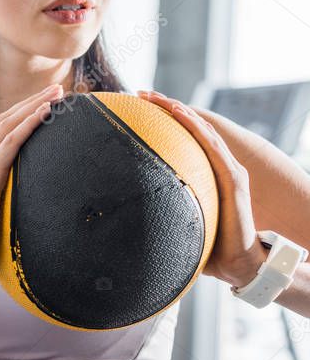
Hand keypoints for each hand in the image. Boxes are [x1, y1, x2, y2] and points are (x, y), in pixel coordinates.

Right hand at [0, 84, 64, 282]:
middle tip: (55, 90)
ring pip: (6, 126)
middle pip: (1, 122)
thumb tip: (20, 209)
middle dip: (29, 103)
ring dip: (33, 106)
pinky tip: (46, 113)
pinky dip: (29, 124)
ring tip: (57, 94)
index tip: (41, 106)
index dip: (18, 116)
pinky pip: (10, 143)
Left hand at [138, 90, 266, 286]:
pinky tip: (181, 114)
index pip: (180, 141)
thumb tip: (123, 224)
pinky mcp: (234, 179)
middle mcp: (217, 168)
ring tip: (157, 97)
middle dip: (165, 108)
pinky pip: (213, 148)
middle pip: (189, 129)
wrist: (236, 265)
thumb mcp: (175, 225)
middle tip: (139, 94)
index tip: (135, 110)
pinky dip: (197, 129)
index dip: (161, 123)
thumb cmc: (207, 250)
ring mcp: (228, 171)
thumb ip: (159, 216)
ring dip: (179, 112)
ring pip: (201, 132)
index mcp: (204, 176)